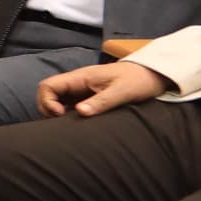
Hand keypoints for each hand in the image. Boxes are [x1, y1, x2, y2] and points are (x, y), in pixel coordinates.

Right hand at [38, 60, 169, 116]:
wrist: (153, 74)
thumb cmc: (139, 80)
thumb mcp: (123, 91)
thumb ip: (101, 101)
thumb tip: (80, 112)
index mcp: (80, 77)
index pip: (48, 86)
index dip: (47, 101)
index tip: (61, 116)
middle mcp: (77, 83)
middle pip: (47, 94)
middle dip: (48, 109)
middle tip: (63, 124)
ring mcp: (81, 90)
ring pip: (56, 100)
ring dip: (57, 113)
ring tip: (70, 125)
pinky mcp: (88, 97)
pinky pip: (68, 105)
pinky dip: (67, 115)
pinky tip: (79, 123)